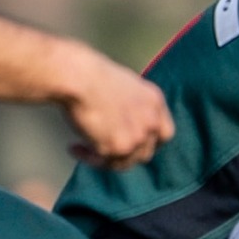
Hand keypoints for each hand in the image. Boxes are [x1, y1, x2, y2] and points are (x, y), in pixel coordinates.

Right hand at [57, 45, 173, 169]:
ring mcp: (137, 136)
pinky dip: (88, 158)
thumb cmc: (91, 75)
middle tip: (105, 150)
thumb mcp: (125, 86)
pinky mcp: (119, 147)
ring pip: (126, 162)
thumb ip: (133, 106)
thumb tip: (123, 123)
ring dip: (104, 158)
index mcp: (155, 102)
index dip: (148, 142)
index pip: (164, 134)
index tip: (132, 144)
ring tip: (82, 148)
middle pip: (145, 152)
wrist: (78, 78)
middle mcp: (151, 121)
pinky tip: (74, 148)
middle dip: (125, 153)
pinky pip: (104, 163)